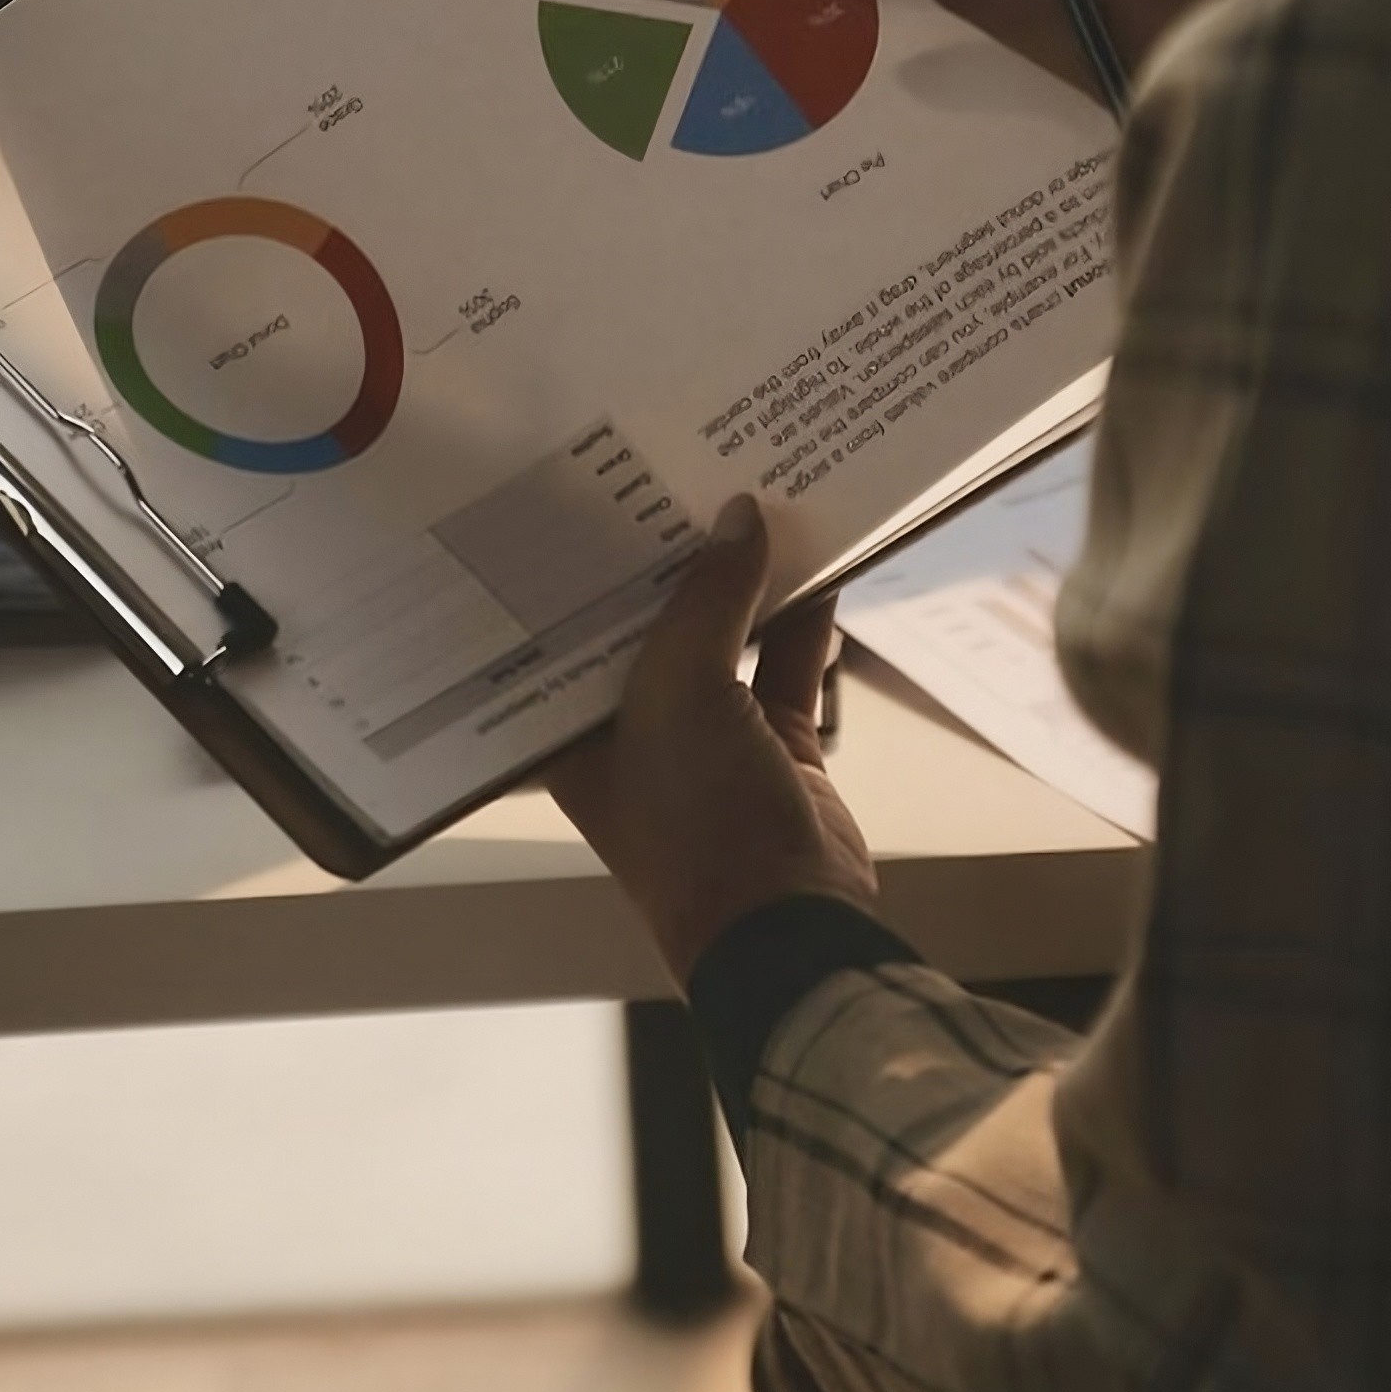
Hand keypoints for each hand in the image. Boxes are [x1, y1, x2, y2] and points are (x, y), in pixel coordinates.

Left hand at [546, 497, 877, 986]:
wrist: (789, 927)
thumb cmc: (697, 818)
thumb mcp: (683, 690)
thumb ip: (708, 599)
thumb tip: (740, 516)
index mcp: (574, 725)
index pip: (567, 623)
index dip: (586, 558)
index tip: (602, 480)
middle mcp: (629, 726)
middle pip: (650, 621)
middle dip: (674, 555)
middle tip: (686, 465)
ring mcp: (704, 737)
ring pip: (724, 636)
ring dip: (746, 580)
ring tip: (761, 494)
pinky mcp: (771, 745)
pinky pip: (785, 665)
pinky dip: (805, 620)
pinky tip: (823, 562)